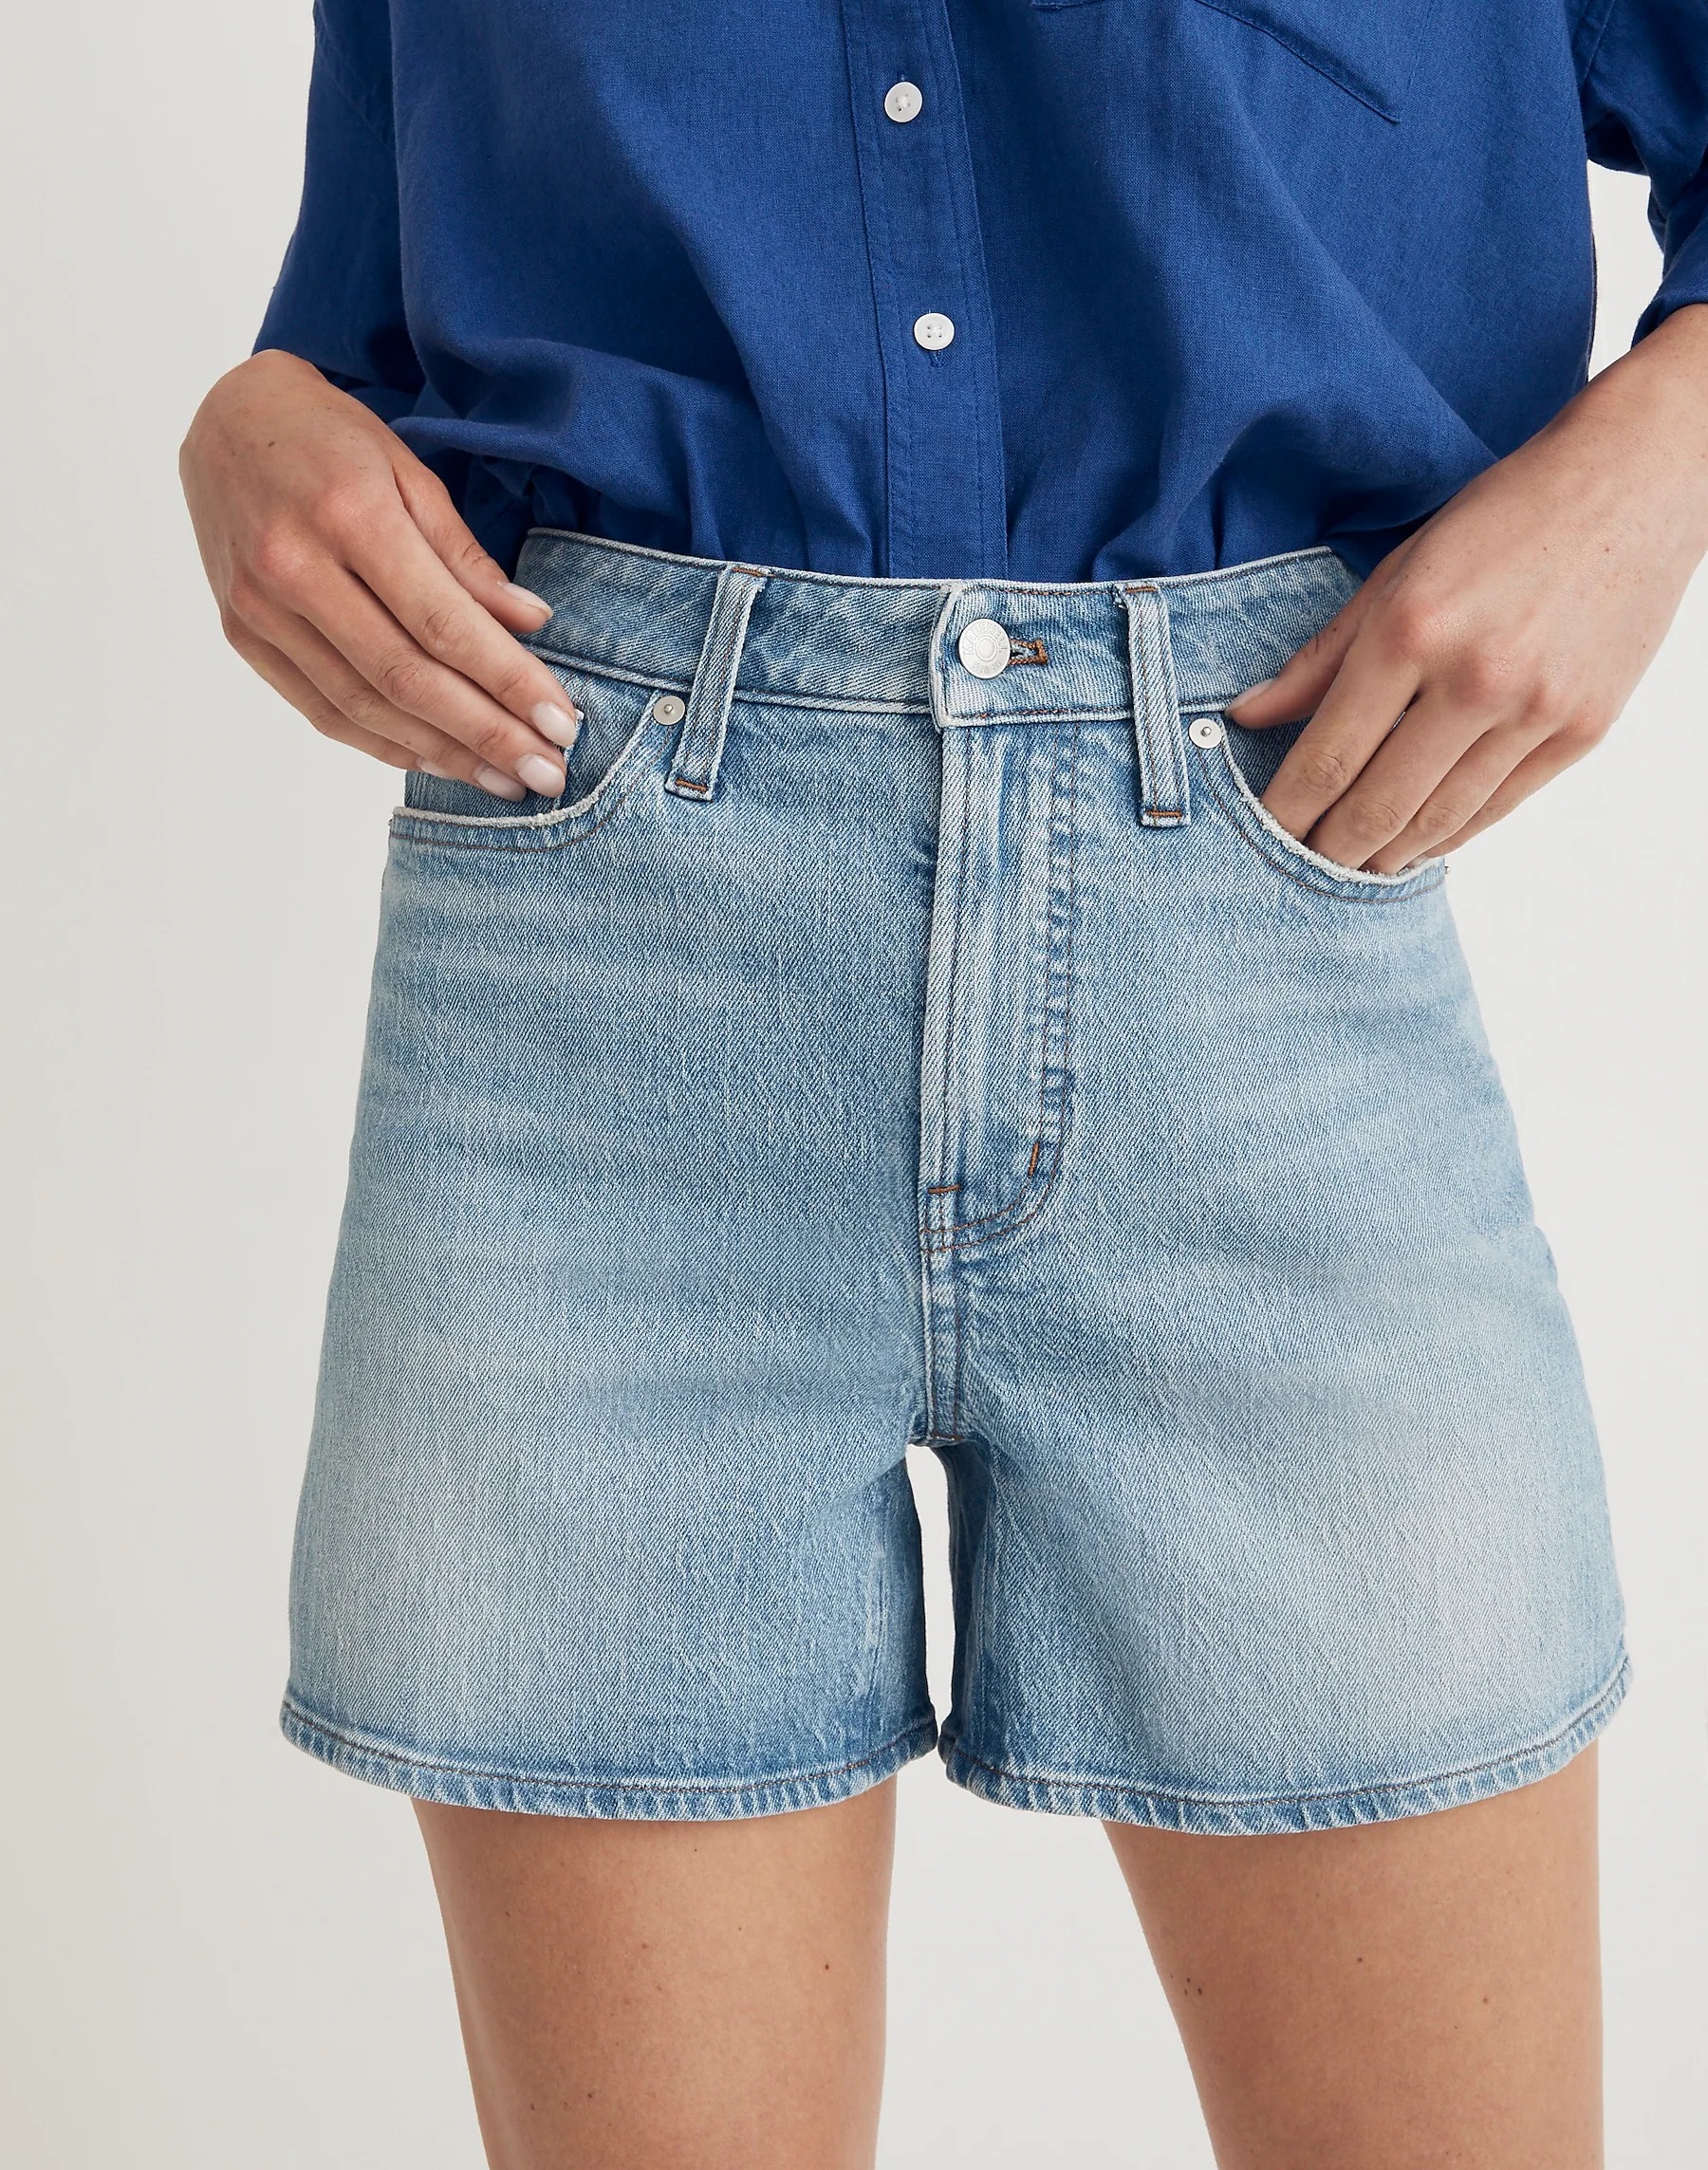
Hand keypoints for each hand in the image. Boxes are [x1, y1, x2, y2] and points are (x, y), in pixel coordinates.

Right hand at [179, 349, 577, 799]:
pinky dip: (383, 744)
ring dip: (442, 753)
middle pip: (407, 678)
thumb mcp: (410, 472)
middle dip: (486, 734)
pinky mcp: (242, 635)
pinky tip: (436, 760)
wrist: (226, 418)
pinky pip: (321, 710)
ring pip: (364, 707)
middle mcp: (294, 568)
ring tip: (503, 779)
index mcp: (348, 515)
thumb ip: (466, 557)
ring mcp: (261, 609)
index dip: (507, 682)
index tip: (561, 723)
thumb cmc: (330, 438)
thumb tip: (530, 623)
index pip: (444, 623)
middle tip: (546, 773)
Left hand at [1227, 304, 1707, 872]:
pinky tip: (1420, 843)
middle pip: (1380, 804)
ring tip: (1356, 867)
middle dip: (1331, 849)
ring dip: (1389, 855)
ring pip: (1441, 818)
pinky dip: (1452, 833)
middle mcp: (1474, 677)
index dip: (1287, 811)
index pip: (1328, 756)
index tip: (1262, 837)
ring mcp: (1536, 709)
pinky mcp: (1584, 728)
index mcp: (1412, 629)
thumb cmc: (1504, 517)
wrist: (1634, 483)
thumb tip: (1247, 715)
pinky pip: (1500, 806)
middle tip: (1302, 868)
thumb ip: (1319, 656)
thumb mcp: (1396, 569)